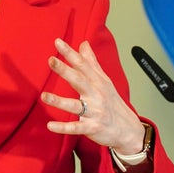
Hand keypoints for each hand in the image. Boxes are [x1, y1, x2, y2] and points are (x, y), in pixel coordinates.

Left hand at [41, 38, 145, 154]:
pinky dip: (63, 127)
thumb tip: (83, 44)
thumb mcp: (104, 81)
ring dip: (59, 101)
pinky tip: (50, 125)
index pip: (83, 64)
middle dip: (65, 70)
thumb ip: (92, 62)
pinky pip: (76, 128)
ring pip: (75, 106)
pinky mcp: (92, 128)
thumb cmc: (114, 103)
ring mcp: (94, 112)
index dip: (70, 53)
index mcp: (98, 82)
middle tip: (51, 60)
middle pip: (79, 80)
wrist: (129, 130)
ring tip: (44, 96)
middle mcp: (96, 95)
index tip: (58, 42)